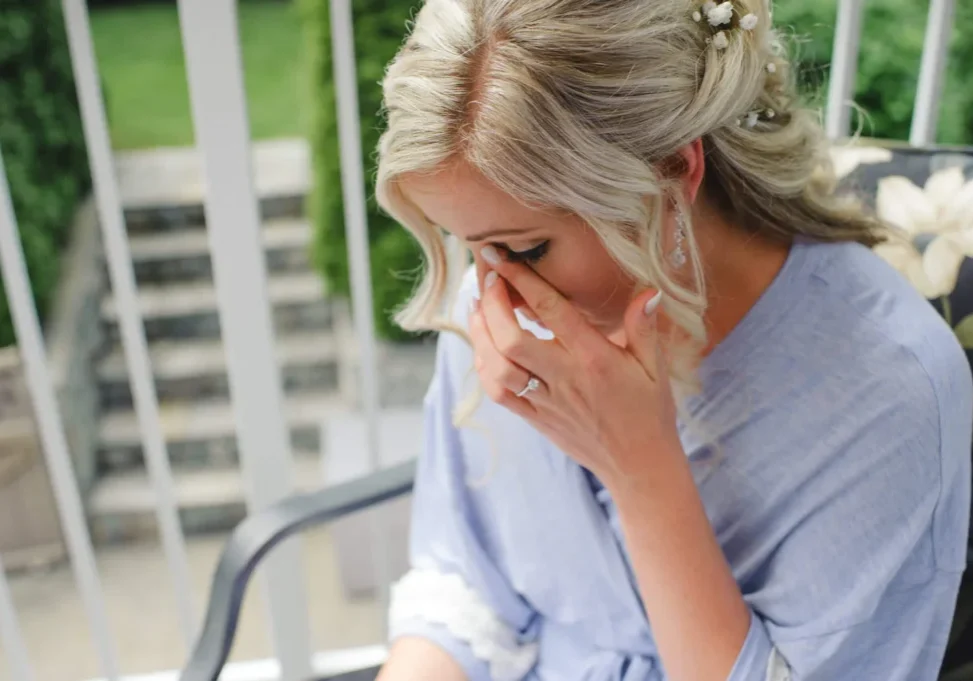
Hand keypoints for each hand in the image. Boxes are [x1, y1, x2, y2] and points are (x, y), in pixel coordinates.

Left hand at [468, 248, 683, 487]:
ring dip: (480, 335)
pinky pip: (500, 393)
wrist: (639, 466)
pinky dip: (484, 366)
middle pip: (512, 341)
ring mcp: (546, 402)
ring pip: (498, 369)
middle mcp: (565, 379)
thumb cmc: (649, 412)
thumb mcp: (655, 366)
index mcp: (595, 359)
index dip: (523, 281)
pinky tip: (483, 344)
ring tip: (477, 306)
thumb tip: (649, 291)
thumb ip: (643, 326)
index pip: (552, 312)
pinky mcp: (535, 418)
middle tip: (488, 278)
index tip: (502, 258)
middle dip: (493, 305)